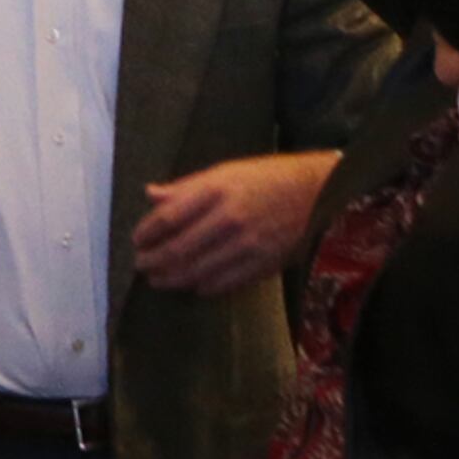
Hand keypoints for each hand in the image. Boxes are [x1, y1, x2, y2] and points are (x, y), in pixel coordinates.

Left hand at [133, 152, 333, 293]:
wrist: (322, 192)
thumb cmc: (269, 178)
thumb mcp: (226, 171)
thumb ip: (187, 187)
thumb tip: (151, 194)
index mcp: (216, 190)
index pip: (169, 217)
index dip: (147, 233)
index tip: (137, 240)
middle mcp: (229, 218)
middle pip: (179, 249)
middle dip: (154, 261)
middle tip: (141, 265)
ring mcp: (247, 244)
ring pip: (198, 270)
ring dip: (173, 278)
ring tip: (159, 280)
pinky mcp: (264, 264)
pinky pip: (226, 282)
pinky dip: (205, 287)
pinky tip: (194, 286)